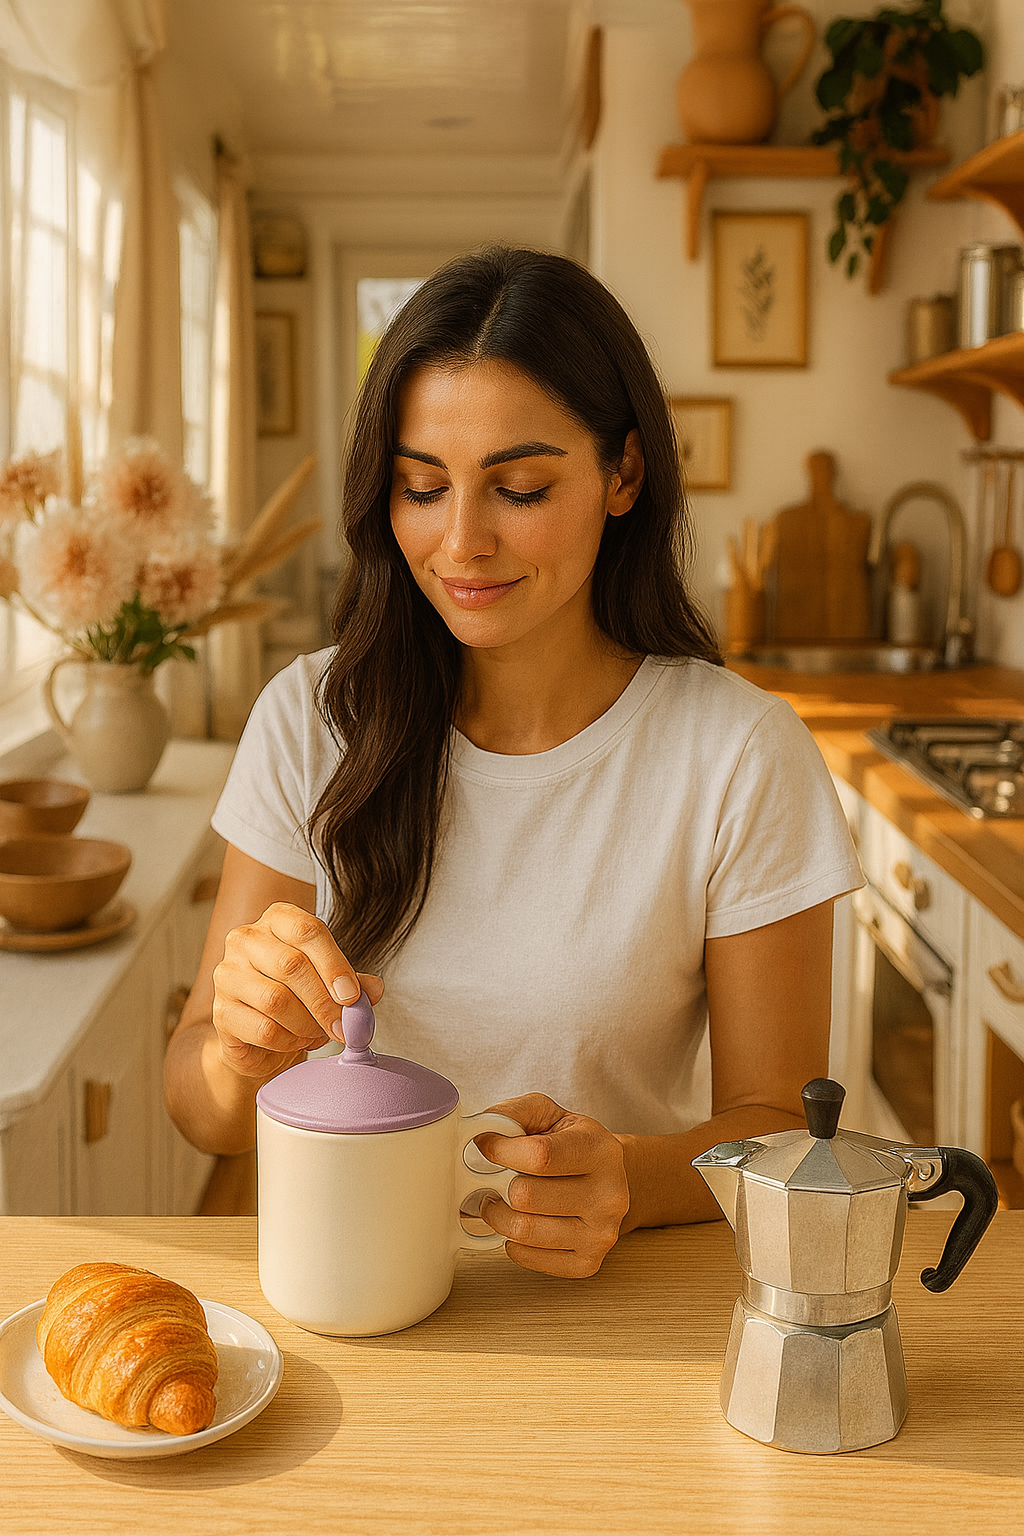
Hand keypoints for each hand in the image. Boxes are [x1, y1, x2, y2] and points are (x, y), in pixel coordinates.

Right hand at [212, 902, 383, 1077]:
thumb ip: (354, 983)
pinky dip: (289, 1041)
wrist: (258, 1033)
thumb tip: (375, 989)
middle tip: (344, 1027)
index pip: (308, 931)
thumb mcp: (330, 982)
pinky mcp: (220, 1012)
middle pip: (290, 965)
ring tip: (318, 1033)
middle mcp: (246, 939)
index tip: (353, 996)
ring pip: (275, 1000)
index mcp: (278, 920)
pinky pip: (263, 1029)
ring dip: (307, 1024)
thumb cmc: (298, 996)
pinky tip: (296, 1041)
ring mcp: (227, 974)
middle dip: (325, 1002)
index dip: (335, 965)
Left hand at [473, 1093, 629, 1277]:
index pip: (540, 1156)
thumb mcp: (550, 1114)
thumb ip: (515, 1113)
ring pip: (524, 1230)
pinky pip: (529, 1258)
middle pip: (526, 1196)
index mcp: (600, 1150)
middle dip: (497, 1185)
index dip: (501, 1151)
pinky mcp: (588, 1262)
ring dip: (499, 1216)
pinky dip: (513, 1243)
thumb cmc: (572, 1145)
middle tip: (494, 1179)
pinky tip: (520, 1224)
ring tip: (501, 1202)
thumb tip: (482, 1130)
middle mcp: (609, 1194)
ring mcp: (601, 1233)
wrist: (609, 1179)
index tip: (488, 1147)